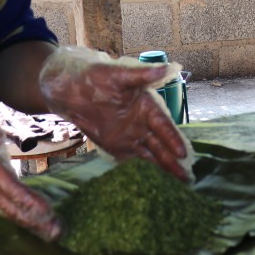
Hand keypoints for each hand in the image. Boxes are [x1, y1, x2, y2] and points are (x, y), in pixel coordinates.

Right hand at [0, 81, 59, 239]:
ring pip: (4, 207)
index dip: (25, 200)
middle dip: (31, 220)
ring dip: (26, 220)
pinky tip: (28, 219)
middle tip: (56, 234)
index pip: (6, 186)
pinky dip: (15, 212)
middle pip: (8, 205)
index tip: (45, 213)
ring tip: (49, 231)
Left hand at [39, 46, 191, 179]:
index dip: (173, 139)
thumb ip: (142, 75)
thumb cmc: (93, 75)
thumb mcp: (118, 74)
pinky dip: (141, 172)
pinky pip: (131, 161)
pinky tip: (152, 185)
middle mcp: (142, 123)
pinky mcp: (116, 146)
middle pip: (160, 145)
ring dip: (162, 170)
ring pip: (150, 155)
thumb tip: (170, 67)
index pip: (163, 125)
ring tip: (178, 186)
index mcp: (146, 106)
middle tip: (188, 179)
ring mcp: (130, 136)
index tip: (183, 154)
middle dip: (173, 161)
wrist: (66, 87)